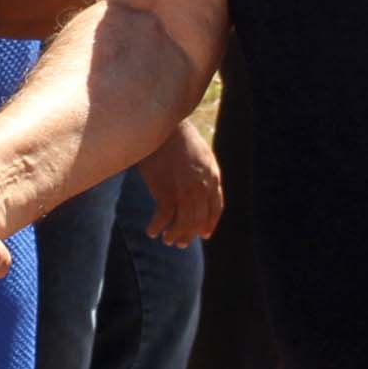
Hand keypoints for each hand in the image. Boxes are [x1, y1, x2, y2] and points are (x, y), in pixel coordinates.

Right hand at [138, 119, 222, 244]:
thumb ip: (205, 174)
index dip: (209, 223)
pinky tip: (152, 231)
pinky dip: (157, 227)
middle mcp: (202, 188)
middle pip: (198, 220)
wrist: (163, 125)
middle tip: (181, 242)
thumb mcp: (202, 155)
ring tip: (167, 239)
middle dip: (190, 234)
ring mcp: (184, 191)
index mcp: (213, 178)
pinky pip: (164, 218)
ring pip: (183, 223)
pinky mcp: (166, 192)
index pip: (215, 208)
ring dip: (174, 235)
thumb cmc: (179, 138)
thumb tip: (204, 189)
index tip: (204, 234)